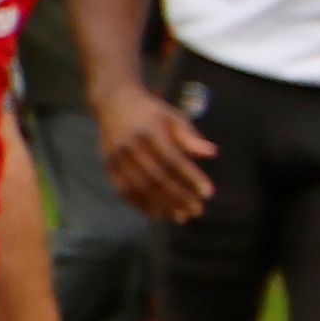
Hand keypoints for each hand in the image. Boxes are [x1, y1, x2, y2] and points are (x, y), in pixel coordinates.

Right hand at [93, 86, 217, 221]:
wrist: (113, 103)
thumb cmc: (150, 111)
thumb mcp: (173, 117)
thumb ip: (190, 137)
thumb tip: (211, 154)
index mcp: (150, 132)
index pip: (173, 159)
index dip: (191, 177)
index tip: (208, 193)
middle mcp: (131, 147)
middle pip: (157, 178)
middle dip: (179, 197)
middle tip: (197, 211)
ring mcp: (117, 158)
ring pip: (140, 188)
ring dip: (162, 205)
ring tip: (180, 217)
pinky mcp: (108, 167)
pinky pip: (124, 191)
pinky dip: (141, 205)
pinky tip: (157, 213)